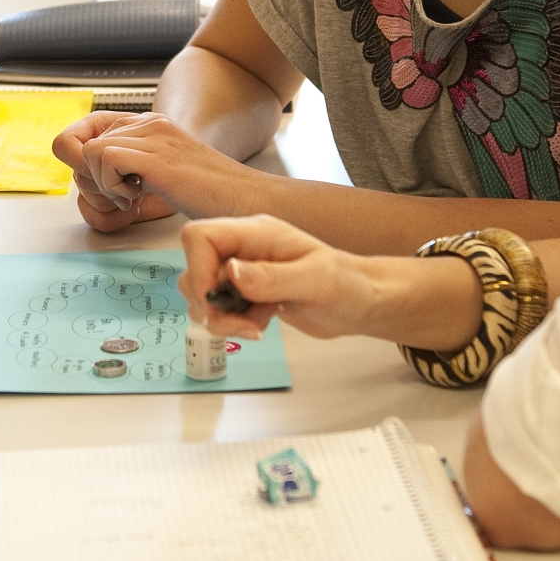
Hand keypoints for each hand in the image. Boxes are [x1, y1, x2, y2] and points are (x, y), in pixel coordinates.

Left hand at [52, 111, 258, 231]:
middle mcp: (150, 123)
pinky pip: (104, 159)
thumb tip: (93, 177)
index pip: (89, 128)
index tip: (106, 186)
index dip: (84, 160)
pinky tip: (137, 198)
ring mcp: (154, 136)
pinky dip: (111, 186)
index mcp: (151, 124)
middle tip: (122, 197)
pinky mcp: (157, 157)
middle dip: (92, 178)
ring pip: (90, 151)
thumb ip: (133, 168)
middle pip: (85, 142)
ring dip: (102, 183)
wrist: (247, 201)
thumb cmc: (211, 197)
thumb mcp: (164, 175)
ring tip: (132, 198)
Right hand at [179, 214, 485, 346]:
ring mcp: (244, 270)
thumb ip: (270, 277)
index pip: (199, 236)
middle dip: (208, 304)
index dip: (198, 269)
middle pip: (195, 268)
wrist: (364, 303)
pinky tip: (260, 326)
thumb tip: (230, 272)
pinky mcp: (248, 292)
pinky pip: (220, 308)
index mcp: (256, 232)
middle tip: (240, 325)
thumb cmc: (349, 285)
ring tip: (253, 328)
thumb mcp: (315, 281)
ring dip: (219, 318)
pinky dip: (232, 324)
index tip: (216, 300)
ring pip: (203, 293)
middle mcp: (244, 248)